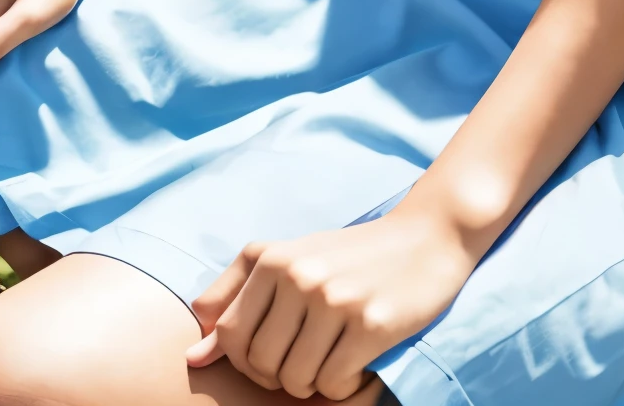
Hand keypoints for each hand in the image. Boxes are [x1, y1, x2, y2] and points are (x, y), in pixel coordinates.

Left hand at [186, 200, 475, 399]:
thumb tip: (195, 356)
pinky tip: (358, 360)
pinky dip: (344, 386)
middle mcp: (300, 276)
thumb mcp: (289, 259)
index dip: (247, 360)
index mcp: (274, 259)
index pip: (231, 337)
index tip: (275, 353)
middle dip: (281, 375)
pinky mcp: (370, 324)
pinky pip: (333, 385)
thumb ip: (235, 298)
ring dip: (314, 383)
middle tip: (310, 357)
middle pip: (261, 365)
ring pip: (296, 381)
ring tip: (334, 356)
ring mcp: (335, 299)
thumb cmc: (350, 255)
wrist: (427, 237)